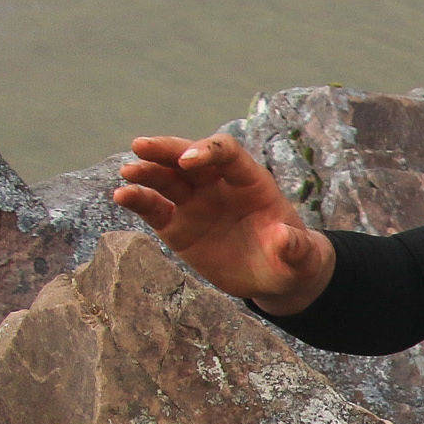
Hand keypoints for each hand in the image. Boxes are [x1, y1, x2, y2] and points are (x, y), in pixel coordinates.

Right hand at [114, 135, 335, 311]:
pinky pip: (155, 209)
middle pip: (188, 158)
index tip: (188, 160)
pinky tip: (122, 196)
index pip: (226, 153)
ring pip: (167, 180)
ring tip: (128, 172)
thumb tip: (284, 237)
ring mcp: (195, 204)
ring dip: (146, 173)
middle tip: (141, 147)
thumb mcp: (301, 257)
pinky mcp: (178, 226)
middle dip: (167, 150)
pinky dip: (138, 201)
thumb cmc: (292, 258)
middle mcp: (218, 186)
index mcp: (250, 182)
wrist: (274, 276)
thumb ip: (295, 246)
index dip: (207, 151)